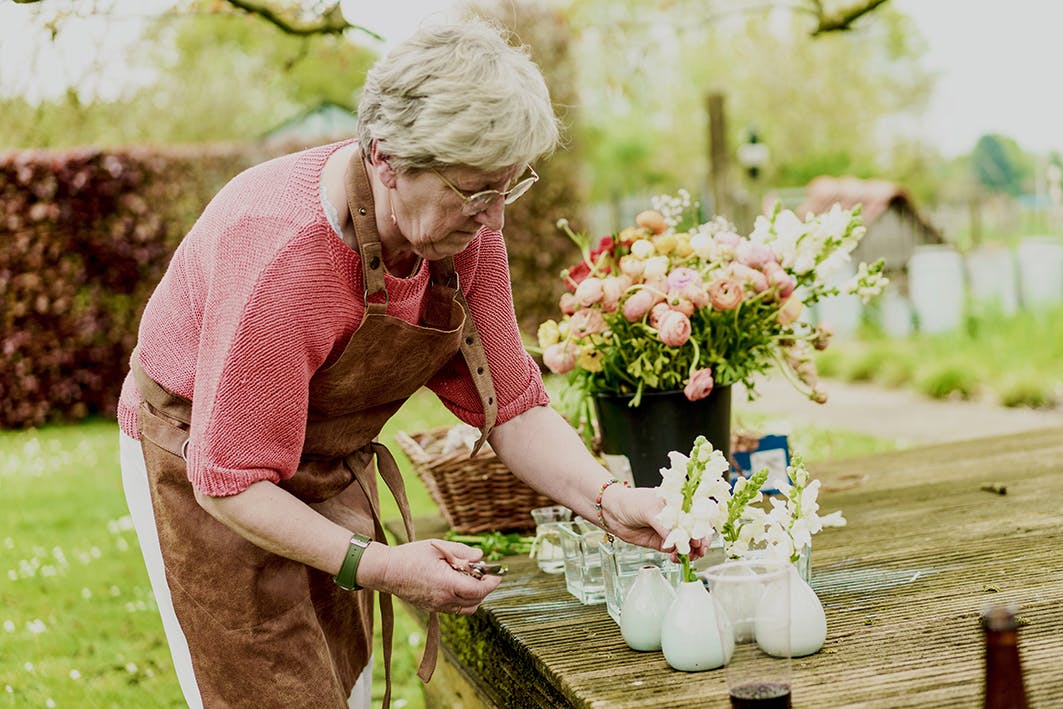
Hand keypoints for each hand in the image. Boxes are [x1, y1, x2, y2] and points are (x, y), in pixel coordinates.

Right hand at [359, 539, 501, 614]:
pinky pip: (454, 608)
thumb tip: (481, 555)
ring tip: (469, 578)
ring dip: (474, 596)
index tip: (497, 574)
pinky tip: (456, 583)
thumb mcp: (439, 547)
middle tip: (483, 572)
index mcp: (448, 584)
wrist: (386, 571)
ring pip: (466, 608)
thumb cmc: (411, 556)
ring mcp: (437, 606)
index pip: (479, 590)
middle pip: (476, 601)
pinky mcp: (431, 608)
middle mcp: (444, 599)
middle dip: (484, 588)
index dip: (491, 583)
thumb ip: (462, 552)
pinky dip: (462, 599)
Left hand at [600, 485, 708, 561]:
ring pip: (687, 544)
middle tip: (698, 551)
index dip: (702, 528)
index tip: (700, 539)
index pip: (698, 515)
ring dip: (690, 552)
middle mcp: (678, 517)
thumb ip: (664, 526)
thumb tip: (676, 542)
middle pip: (696, 532)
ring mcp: (671, 531)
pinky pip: (675, 552)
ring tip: (686, 557)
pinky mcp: (662, 542)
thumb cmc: (632, 502)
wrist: (613, 512)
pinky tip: (675, 558)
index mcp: (679, 503)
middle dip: (700, 543)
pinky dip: (678, 556)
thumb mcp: (650, 509)